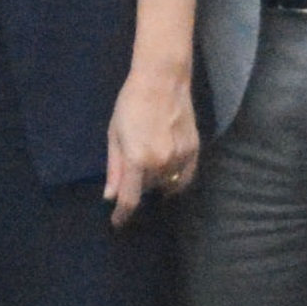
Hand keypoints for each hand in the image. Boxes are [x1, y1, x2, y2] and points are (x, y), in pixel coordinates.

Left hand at [103, 64, 201, 226]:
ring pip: (166, 184)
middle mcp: (161, 163)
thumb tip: (111, 197)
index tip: (118, 224)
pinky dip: (175, 179)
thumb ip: (114, 168)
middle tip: (132, 171)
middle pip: (147, 190)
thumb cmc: (130, 105)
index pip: (130, 199)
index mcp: (137, 159)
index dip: (123, 215)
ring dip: (156, 182)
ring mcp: (181, 158)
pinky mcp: (195, 151)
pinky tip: (167, 173)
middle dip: (137, 187)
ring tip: (148, 165)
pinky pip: (185, 177)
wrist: (163, 82)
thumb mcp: (114, 136)